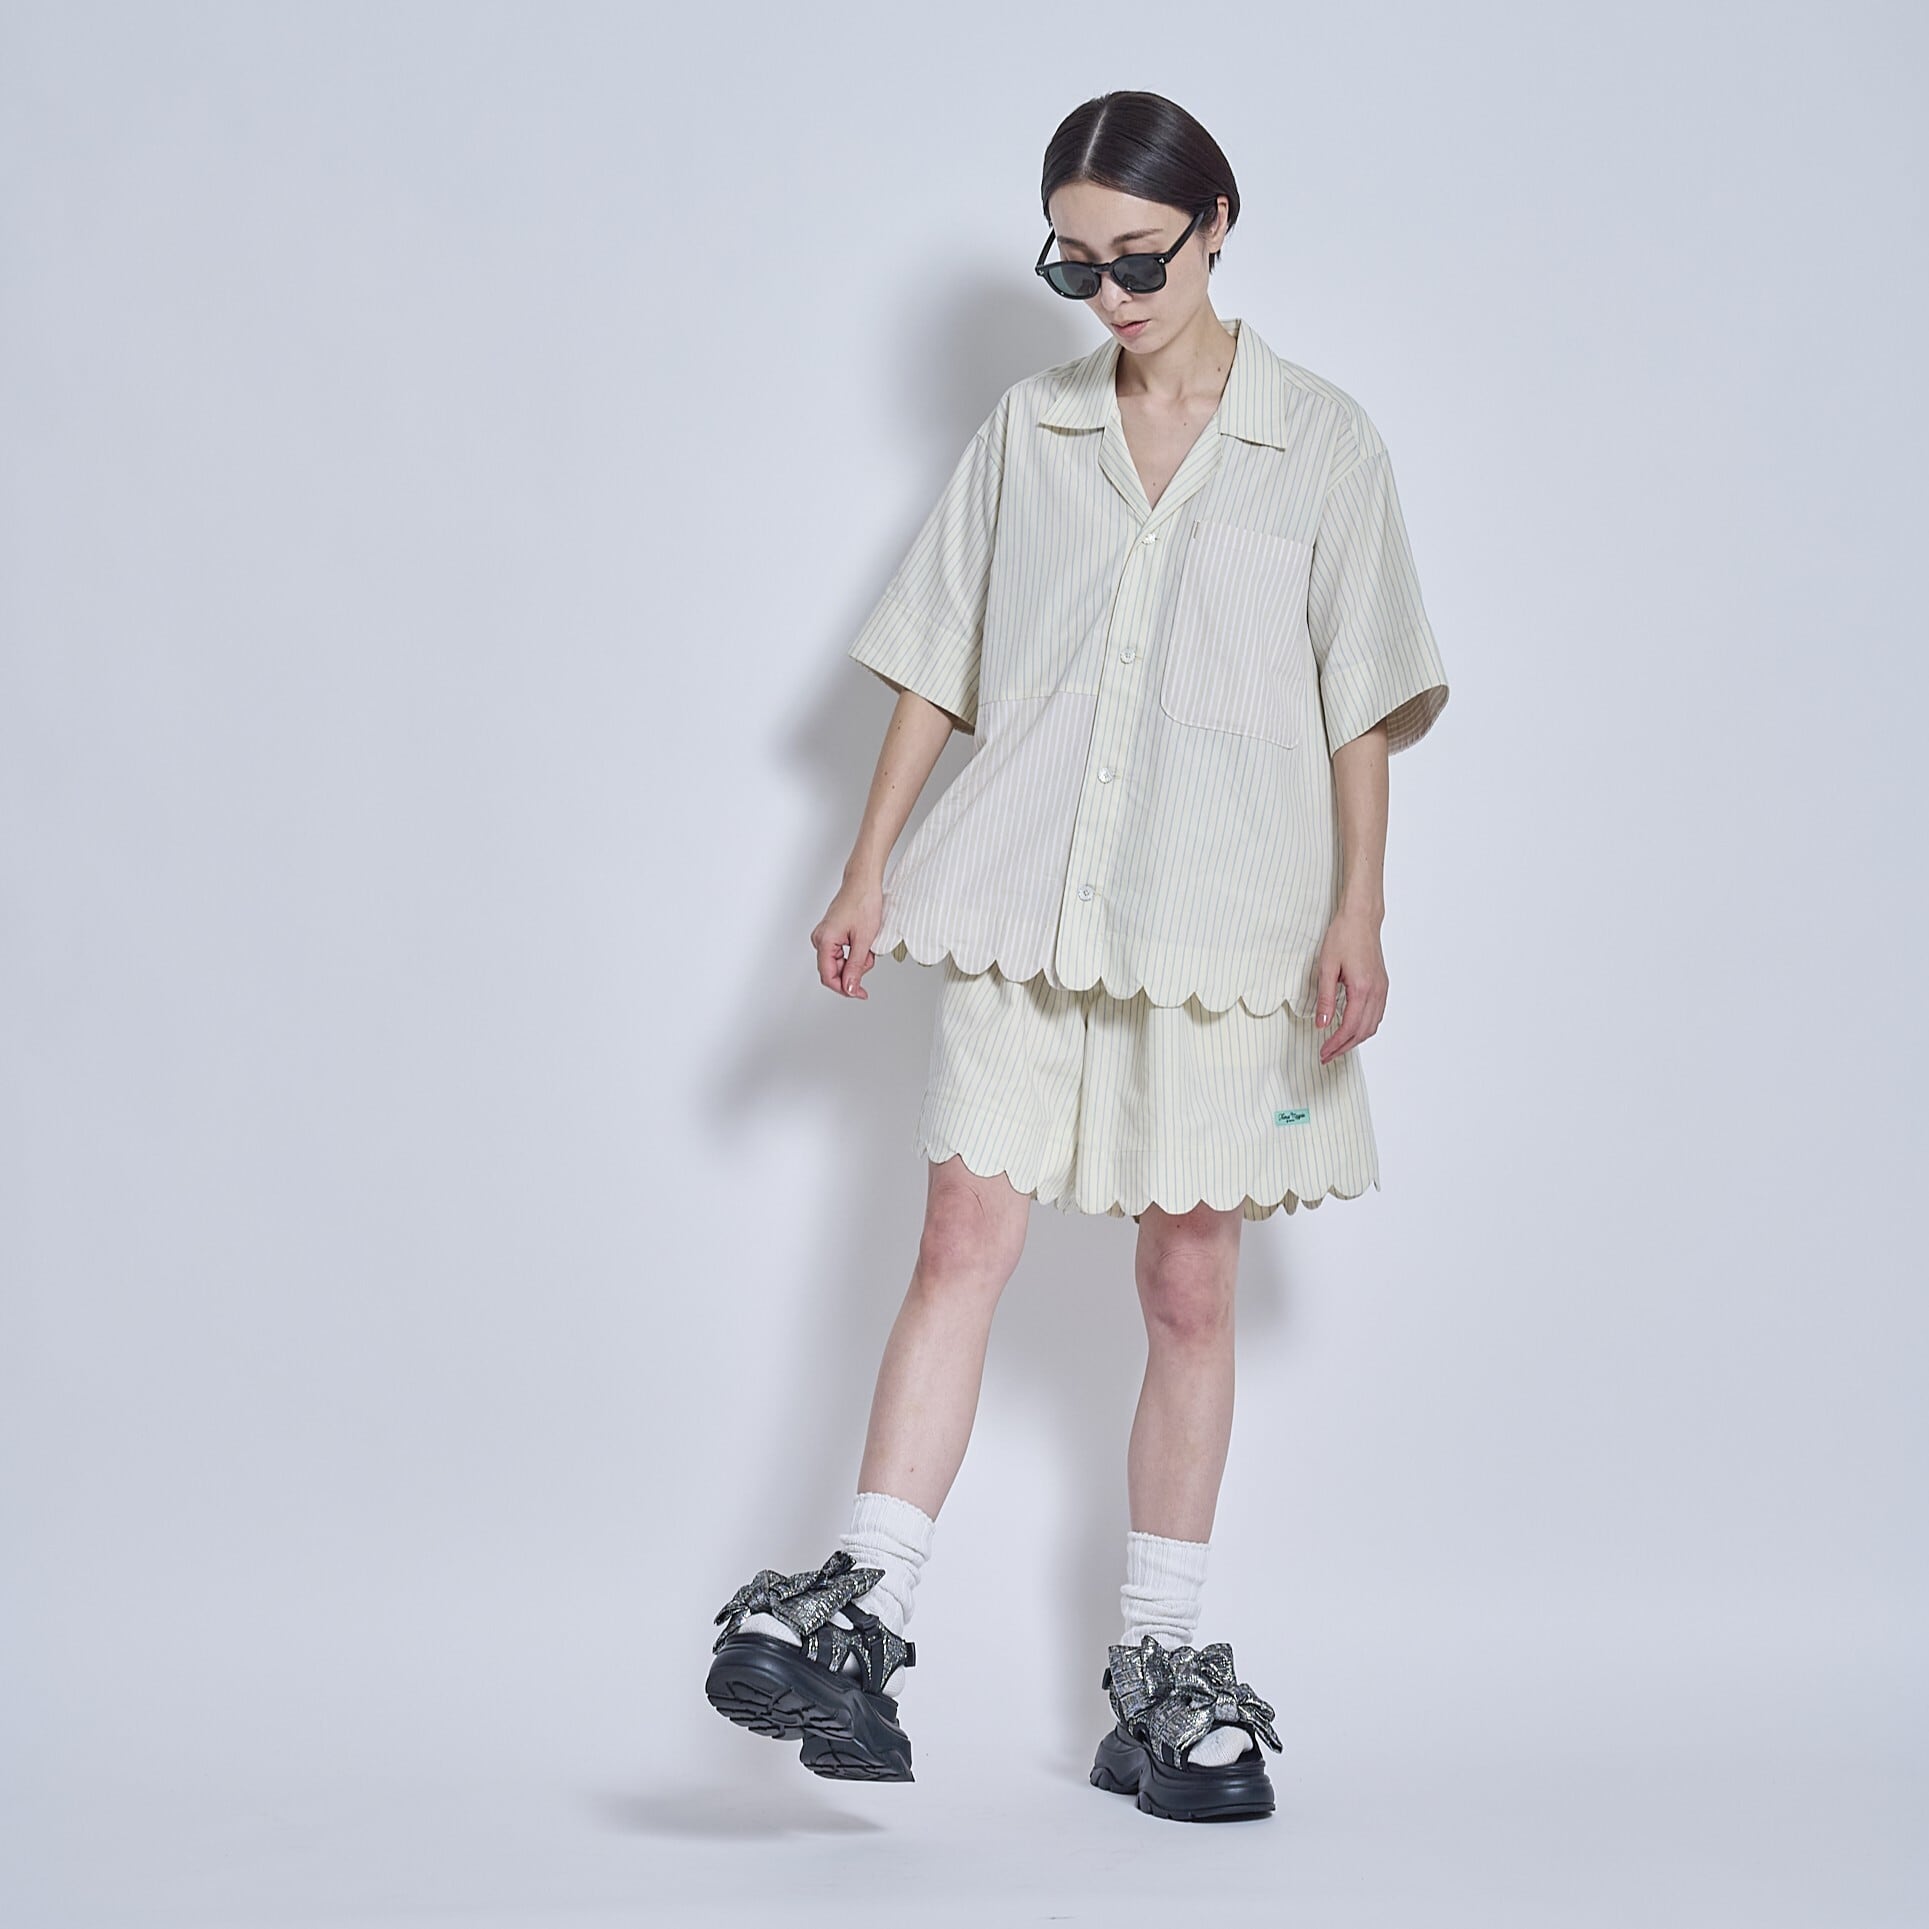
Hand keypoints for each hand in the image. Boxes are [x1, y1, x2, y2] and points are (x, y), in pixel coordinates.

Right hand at [812, 879, 884, 997]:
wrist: (864, 882)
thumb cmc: (863, 902)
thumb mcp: (864, 940)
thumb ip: (855, 967)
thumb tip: (849, 987)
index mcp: (824, 941)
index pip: (829, 976)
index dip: (845, 988)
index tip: (859, 993)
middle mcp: (820, 939)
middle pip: (834, 970)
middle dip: (854, 971)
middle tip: (869, 961)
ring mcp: (825, 936)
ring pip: (840, 962)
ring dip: (857, 961)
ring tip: (869, 947)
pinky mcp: (832, 933)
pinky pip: (842, 952)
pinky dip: (855, 953)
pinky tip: (864, 943)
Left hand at [1312, 907, 1386, 1061]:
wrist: (1361, 919)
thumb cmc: (1343, 937)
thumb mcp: (1326, 968)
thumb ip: (1325, 999)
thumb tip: (1322, 1024)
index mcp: (1362, 989)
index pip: (1349, 1027)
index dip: (1335, 1044)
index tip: (1323, 1053)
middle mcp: (1376, 992)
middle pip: (1363, 1032)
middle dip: (1344, 1047)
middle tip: (1326, 1056)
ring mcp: (1382, 989)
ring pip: (1373, 1025)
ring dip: (1355, 1039)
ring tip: (1337, 1046)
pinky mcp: (1382, 984)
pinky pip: (1377, 1014)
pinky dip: (1365, 1027)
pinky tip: (1352, 1029)